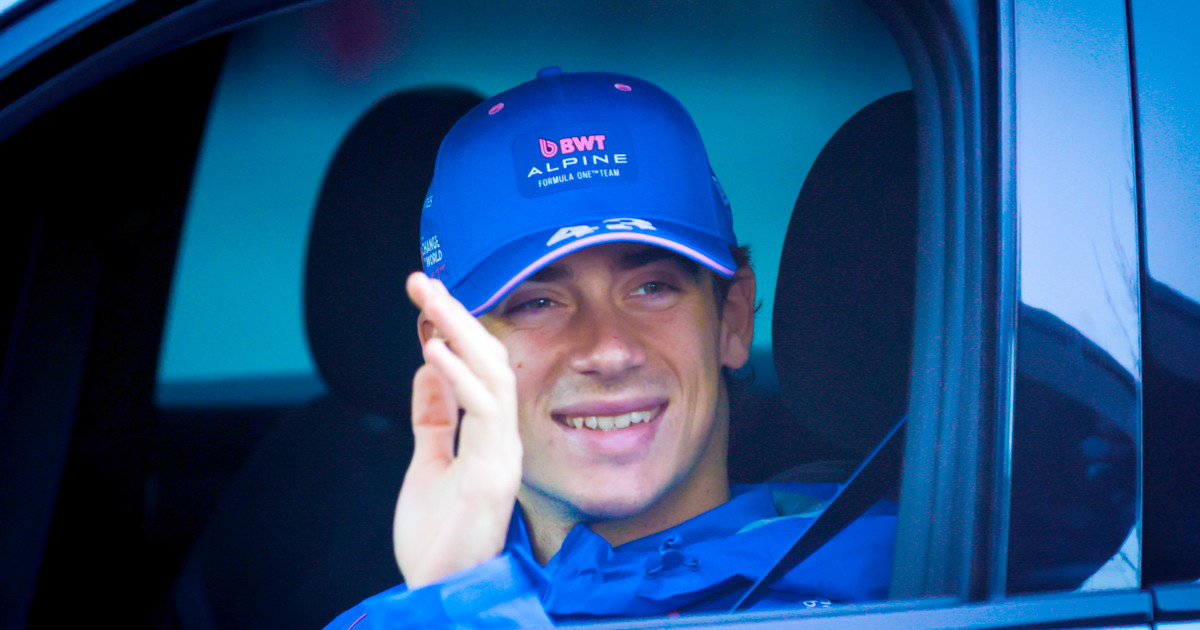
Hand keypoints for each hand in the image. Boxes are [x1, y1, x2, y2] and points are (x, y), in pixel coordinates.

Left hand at [393, 273, 523, 587]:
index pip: (479, 369)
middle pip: (490, 362)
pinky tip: (435, 349)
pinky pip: (483, 414)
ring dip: (460, 333)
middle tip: (424, 281)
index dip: (455, 330)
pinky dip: (459, 377)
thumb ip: (433, 420)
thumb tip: (427, 371)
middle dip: (457, 317)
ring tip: (429, 299)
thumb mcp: (428, 465)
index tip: (427, 298)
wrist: (441, 592)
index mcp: (488, 438)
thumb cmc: (438, 541)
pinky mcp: (495, 476)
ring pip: (493, 377)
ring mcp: (503, 457)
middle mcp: (502, 442)